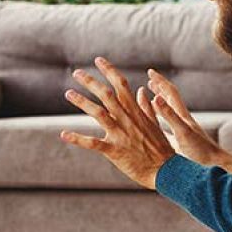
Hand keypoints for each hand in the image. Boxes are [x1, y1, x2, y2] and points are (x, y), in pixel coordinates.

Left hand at [60, 56, 176, 189]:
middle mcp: (127, 120)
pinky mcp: (114, 150)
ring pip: (99, 113)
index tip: (98, 60)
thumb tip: (141, 91)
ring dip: (82, 102)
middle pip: (107, 94)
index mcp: (136, 112)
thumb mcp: (154, 124)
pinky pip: (93, 143)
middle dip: (91, 81)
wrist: (167, 171)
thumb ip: (145, 107)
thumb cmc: (160, 149)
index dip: (109, 71)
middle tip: (76, 72)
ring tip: (68, 93)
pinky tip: (64, 134)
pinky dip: (77, 138)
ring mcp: (120, 134)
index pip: (121, 85)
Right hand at [139, 68, 231, 175]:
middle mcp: (183, 120)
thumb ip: (169, 116)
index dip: (160, 81)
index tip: (150, 71)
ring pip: (169, 111)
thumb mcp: (182, 133)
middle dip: (160, 87)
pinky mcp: (181, 140)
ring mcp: (183, 129)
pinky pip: (168, 125)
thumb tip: (155, 98)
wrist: (215, 165)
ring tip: (152, 96)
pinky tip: (155, 122)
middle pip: (170, 98)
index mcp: (182, 116)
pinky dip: (160, 119)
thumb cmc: (200, 151)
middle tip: (150, 78)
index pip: (170, 93)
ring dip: (160, 101)